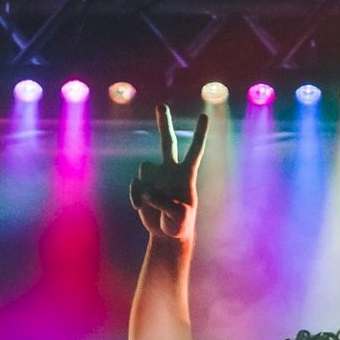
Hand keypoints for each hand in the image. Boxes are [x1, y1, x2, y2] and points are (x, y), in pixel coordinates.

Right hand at [129, 105, 207, 241]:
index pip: (194, 151)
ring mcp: (156, 176)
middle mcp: (171, 170)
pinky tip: (138, 207)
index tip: (204, 116)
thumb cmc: (180, 225)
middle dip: (164, 123)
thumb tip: (147, 190)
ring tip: (148, 204)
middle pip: (168, 142)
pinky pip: (136, 184)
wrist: (167, 234)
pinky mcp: (143, 185)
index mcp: (186, 175)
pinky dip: (135, 195)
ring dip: (145, 184)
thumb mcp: (178, 217)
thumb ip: (165, 202)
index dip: (199, 134)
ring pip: (145, 167)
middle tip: (161, 105)